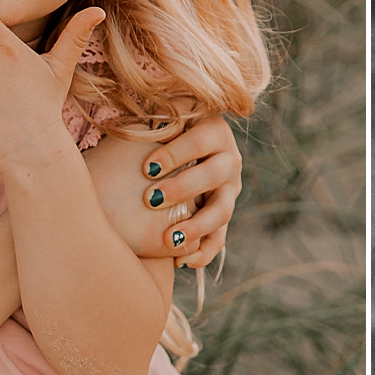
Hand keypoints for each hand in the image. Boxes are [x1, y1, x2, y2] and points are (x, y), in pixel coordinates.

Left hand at [136, 114, 241, 267]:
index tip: (146, 168)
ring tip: (169, 240)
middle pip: (216, 174)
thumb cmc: (154, 130)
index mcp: (214, 129)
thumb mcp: (157, 116)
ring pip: (223, 210)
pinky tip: (180, 262)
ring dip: (197, 226)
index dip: (177, 153)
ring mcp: (229, 189)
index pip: (202, 140)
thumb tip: (145, 112)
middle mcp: (228, 158)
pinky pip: (220, 239)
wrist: (168, 152)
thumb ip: (154, 112)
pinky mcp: (222, 214)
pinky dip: (203, 252)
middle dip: (184, 188)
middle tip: (151, 199)